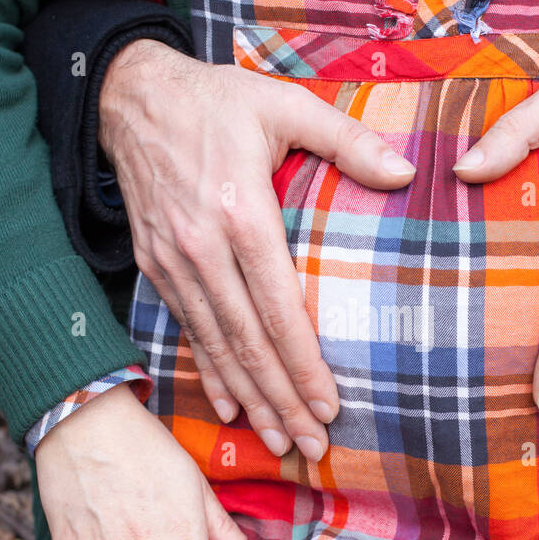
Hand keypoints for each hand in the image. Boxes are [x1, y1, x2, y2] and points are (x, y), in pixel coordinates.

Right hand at [99, 40, 416, 460]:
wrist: (131, 94)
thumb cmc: (218, 100)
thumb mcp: (286, 104)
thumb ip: (348, 141)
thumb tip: (408, 171)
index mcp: (240, 211)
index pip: (278, 306)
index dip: (304, 362)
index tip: (331, 404)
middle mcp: (201, 247)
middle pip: (248, 341)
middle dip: (282, 400)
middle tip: (312, 445)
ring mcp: (173, 261)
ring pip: (217, 346)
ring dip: (249, 399)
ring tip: (280, 441)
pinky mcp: (154, 266)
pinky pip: (187, 331)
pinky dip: (210, 373)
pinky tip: (230, 408)